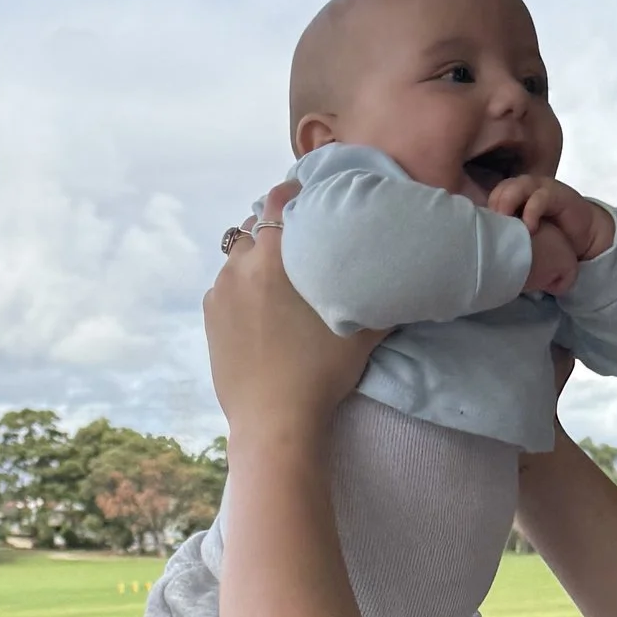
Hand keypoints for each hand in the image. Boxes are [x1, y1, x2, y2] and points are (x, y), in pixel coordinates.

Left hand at [205, 214, 382, 443]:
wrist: (274, 421)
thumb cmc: (321, 373)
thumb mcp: (361, 332)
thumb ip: (380, 297)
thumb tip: (406, 276)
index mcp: (274, 256)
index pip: (278, 200)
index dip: (294, 195)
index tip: (309, 200)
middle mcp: (240, 265)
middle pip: (255, 227)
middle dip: (275, 230)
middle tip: (299, 246)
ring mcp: (220, 291)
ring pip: (237, 257)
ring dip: (255, 259)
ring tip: (278, 279)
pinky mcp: (211, 317)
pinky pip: (225, 287)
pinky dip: (241, 288)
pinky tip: (260, 310)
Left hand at [486, 175, 613, 297]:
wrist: (584, 235)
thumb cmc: (551, 237)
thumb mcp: (526, 236)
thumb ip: (510, 235)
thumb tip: (486, 251)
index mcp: (515, 196)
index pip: (494, 194)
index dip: (487, 208)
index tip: (485, 228)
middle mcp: (527, 189)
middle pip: (503, 187)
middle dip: (495, 204)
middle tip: (493, 226)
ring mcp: (542, 189)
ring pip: (519, 186)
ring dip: (509, 202)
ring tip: (507, 222)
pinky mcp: (558, 194)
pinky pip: (541, 197)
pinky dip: (532, 211)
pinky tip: (530, 227)